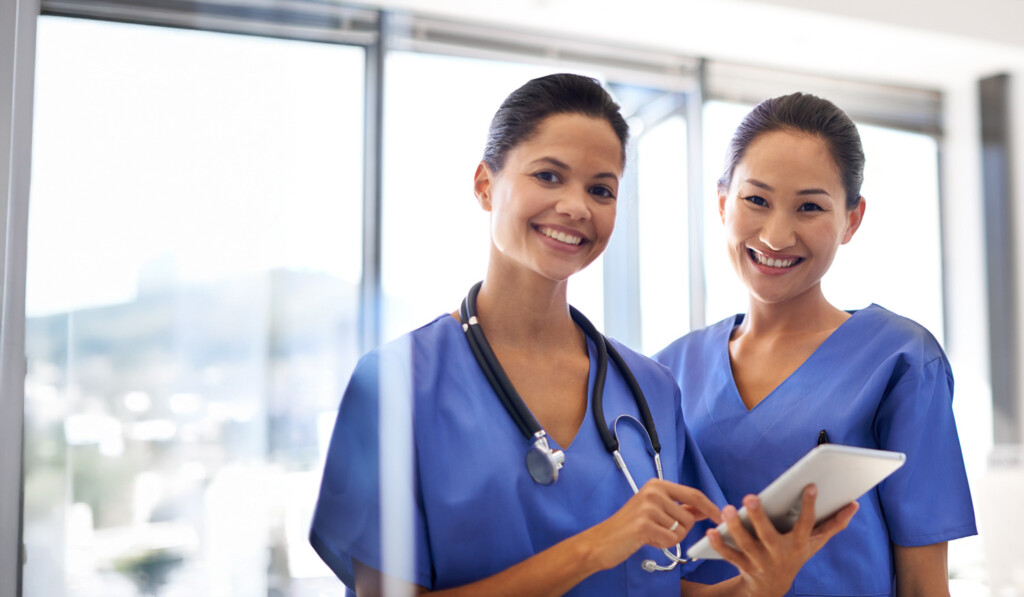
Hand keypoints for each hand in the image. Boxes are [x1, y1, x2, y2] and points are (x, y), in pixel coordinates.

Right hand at [585, 479, 721, 571]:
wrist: (602, 540)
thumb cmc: (630, 526)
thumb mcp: (655, 509)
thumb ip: (680, 507)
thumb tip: (705, 508)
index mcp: (657, 484)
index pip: (693, 494)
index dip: (710, 507)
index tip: (719, 516)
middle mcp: (653, 491)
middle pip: (689, 517)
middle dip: (681, 529)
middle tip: (661, 530)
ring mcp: (648, 507)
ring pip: (681, 530)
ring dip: (670, 537)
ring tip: (651, 534)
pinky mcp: (644, 525)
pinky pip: (670, 540)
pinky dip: (663, 544)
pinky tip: (648, 540)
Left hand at [705, 484, 857, 596]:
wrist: (773, 588)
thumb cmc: (795, 554)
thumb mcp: (816, 542)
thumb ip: (834, 524)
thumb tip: (854, 504)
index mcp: (798, 544)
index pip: (806, 524)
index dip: (809, 506)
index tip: (810, 485)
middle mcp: (779, 553)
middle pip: (768, 535)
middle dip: (759, 517)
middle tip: (750, 496)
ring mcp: (760, 561)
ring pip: (746, 544)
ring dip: (735, 527)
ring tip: (728, 509)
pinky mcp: (743, 565)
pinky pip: (729, 555)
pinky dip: (719, 544)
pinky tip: (710, 530)